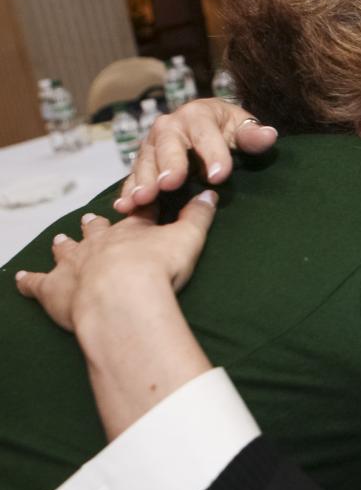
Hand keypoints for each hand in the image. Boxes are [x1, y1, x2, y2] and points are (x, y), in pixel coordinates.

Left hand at [17, 194, 218, 439]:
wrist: (122, 296)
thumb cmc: (158, 268)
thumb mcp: (188, 239)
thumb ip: (198, 217)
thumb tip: (210, 194)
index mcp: (131, 230)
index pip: (138, 214)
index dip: (142, 207)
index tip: (142, 201)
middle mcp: (100, 242)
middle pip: (96, 229)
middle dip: (94, 225)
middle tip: (90, 219)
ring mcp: (74, 264)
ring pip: (66, 250)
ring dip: (64, 245)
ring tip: (60, 239)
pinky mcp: (54, 288)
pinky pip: (37, 283)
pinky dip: (29, 280)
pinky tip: (21, 278)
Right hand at [113, 99, 277, 214]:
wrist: (203, 123)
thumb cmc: (226, 128)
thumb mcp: (241, 127)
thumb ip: (252, 135)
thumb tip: (269, 135)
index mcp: (198, 115)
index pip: (206, 135)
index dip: (213, 154)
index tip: (219, 176)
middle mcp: (170, 126)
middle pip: (167, 145)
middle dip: (168, 164)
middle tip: (169, 184)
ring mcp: (153, 144)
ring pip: (146, 161)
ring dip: (143, 181)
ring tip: (142, 199)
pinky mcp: (143, 160)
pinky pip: (133, 175)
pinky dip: (128, 191)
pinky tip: (124, 206)